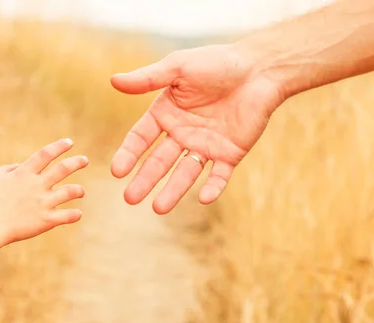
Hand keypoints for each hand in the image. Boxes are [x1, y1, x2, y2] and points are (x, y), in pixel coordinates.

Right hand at [0, 138, 88, 244]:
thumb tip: (20, 165)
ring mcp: (43, 202)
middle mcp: (36, 185)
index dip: (59, 146)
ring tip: (81, 191)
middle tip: (85, 160)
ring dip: (79, 190)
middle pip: (63, 169)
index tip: (69, 142)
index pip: (45, 154)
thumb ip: (9, 169)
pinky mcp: (46, 220)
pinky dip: (75, 214)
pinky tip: (77, 214)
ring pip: (70, 192)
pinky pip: (67, 216)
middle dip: (76, 162)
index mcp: (24, 173)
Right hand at [110, 43, 284, 213]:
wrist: (260, 69)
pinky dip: (213, 187)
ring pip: (185, 173)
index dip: (128, 154)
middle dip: (145, 180)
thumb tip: (113, 81)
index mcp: (166, 114)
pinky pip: (219, 175)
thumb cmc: (218, 62)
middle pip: (159, 162)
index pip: (141, 139)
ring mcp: (205, 146)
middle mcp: (182, 134)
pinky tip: (204, 198)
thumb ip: (149, 78)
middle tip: (130, 198)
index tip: (118, 171)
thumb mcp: (179, 67)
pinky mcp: (229, 154)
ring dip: (173, 191)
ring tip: (158, 208)